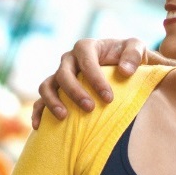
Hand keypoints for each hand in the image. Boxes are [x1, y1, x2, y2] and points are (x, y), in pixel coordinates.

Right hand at [31, 38, 146, 128]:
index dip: (95, 79)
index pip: (86, 60)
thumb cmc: (128, 59)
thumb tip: (125, 71)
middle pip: (63, 74)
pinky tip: (39, 127)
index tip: (108, 98)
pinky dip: (38, 112)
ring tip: (64, 117)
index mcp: (86, 48)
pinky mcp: (54, 92)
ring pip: (46, 86)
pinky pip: (40, 101)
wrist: (121, 69)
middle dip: (74, 92)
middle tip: (89, 108)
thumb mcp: (137, 49)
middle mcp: (68, 60)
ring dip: (52, 101)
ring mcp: (58, 76)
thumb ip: (135, 55)